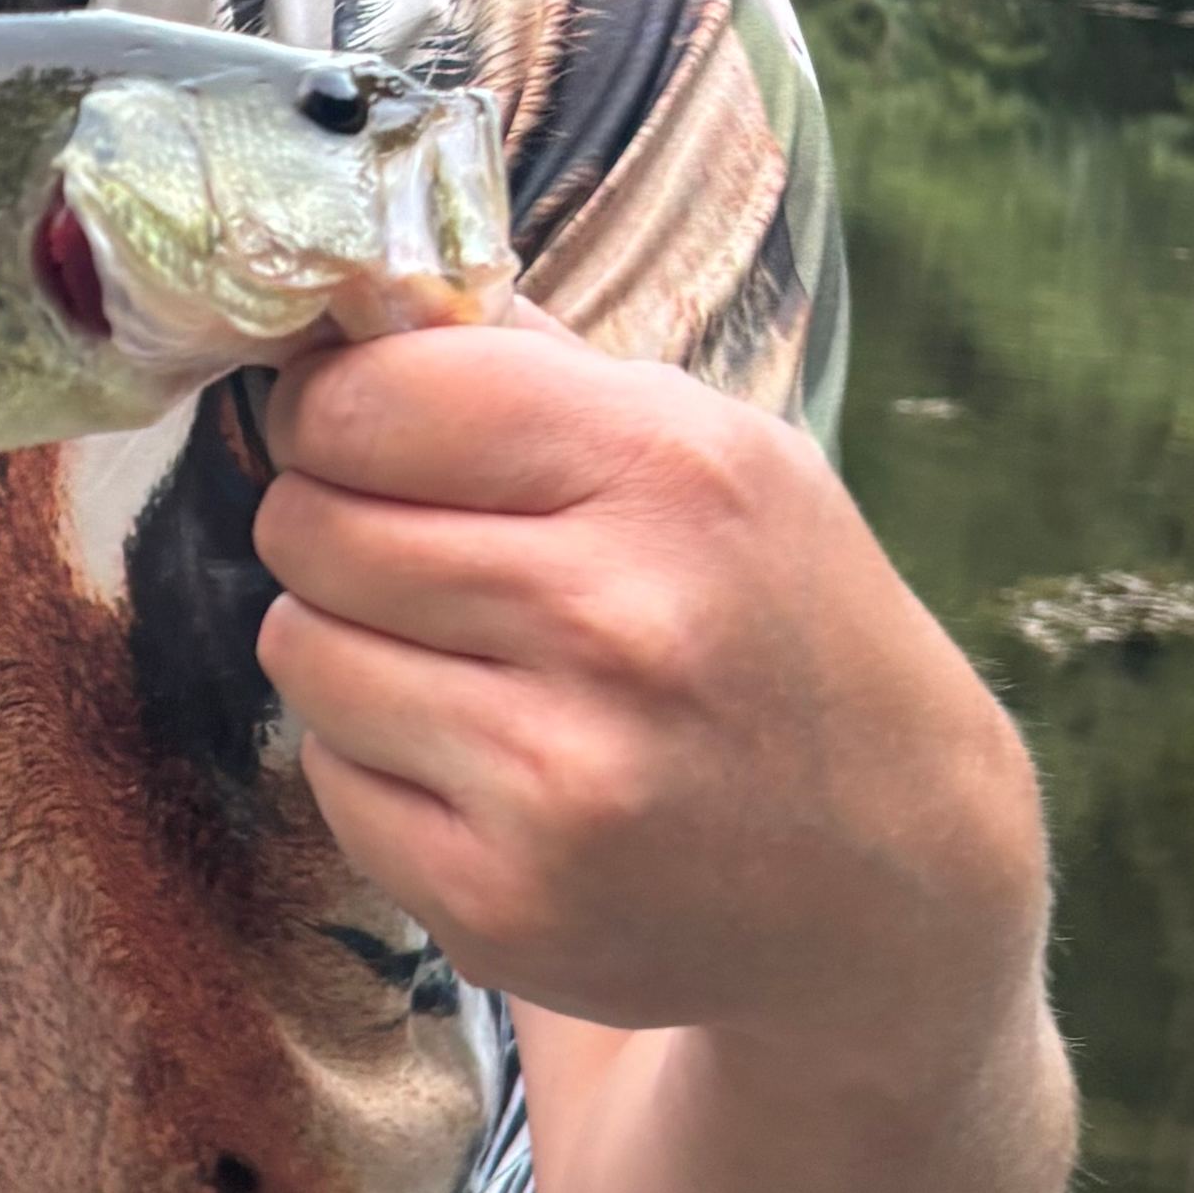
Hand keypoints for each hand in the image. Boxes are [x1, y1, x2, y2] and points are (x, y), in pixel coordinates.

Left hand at [253, 307, 1044, 1066]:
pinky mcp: (501, 901)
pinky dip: (376, 761)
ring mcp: (554, 777)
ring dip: (351, 644)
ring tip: (464, 660)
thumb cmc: (779, 625)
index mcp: (662, 472)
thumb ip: (533, 365)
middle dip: (338, 523)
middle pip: (309, 525)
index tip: (362, 429)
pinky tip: (482, 762)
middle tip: (418, 553)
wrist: (893, 873)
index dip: (334, 408)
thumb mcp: (716, 450)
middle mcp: (610, 622)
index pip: (367, 400)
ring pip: (300, 648)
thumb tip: (361, 291)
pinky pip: (328, 777)